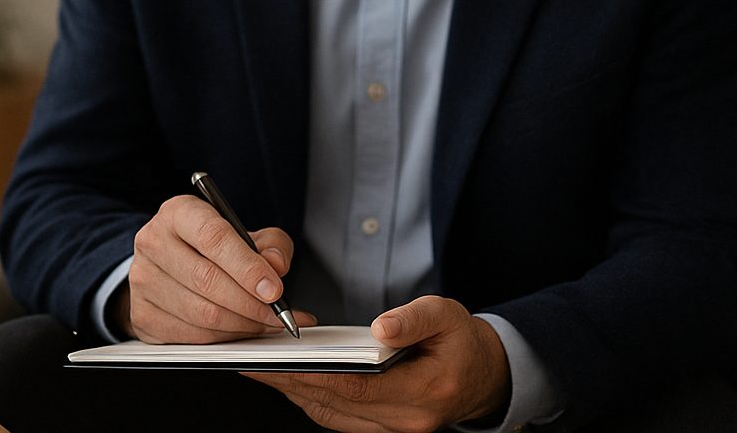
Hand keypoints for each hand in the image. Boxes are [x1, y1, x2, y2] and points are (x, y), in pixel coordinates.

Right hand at [122, 194, 313, 342]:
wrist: (168, 264)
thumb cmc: (210, 248)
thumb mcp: (245, 234)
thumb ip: (270, 245)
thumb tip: (276, 266)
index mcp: (179, 213)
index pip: (213, 238)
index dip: (247, 267)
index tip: (274, 290)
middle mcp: (153, 241)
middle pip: (206, 280)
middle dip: (250, 304)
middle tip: (278, 315)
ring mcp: (142, 279)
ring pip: (201, 313)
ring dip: (241, 325)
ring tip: (263, 323)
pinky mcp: (142, 313)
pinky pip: (190, 336)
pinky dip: (223, 339)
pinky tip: (239, 331)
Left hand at [245, 295, 509, 431]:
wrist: (484, 374)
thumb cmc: (461, 340)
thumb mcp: (447, 316)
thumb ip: (414, 319)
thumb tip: (380, 328)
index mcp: (425, 392)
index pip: (359, 388)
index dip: (316, 374)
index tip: (280, 359)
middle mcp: (406, 419)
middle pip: (336, 404)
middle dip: (290, 382)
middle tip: (253, 359)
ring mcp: (393, 428)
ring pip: (331, 414)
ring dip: (293, 391)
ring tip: (259, 365)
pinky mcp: (380, 426)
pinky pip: (337, 415)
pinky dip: (309, 396)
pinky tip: (285, 375)